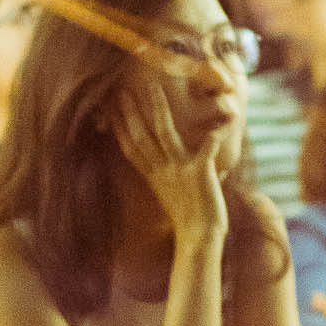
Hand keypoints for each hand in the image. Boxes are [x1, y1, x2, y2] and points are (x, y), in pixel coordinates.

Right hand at [113, 68, 227, 242]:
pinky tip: (214, 128)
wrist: (199, 236)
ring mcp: (179, 170)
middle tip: (121, 90)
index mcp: (154, 174)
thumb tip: (163, 157)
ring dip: (158, 109)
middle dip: (131, 112)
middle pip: (142, 135)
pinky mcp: (200, 174)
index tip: (111, 108)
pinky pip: (205, 153)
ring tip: (153, 88)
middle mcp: (162, 170)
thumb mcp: (169, 190)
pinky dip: (211, 140)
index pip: (132, 146)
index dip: (120, 126)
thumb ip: (165, 171)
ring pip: (164, 134)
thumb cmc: (187, 215)